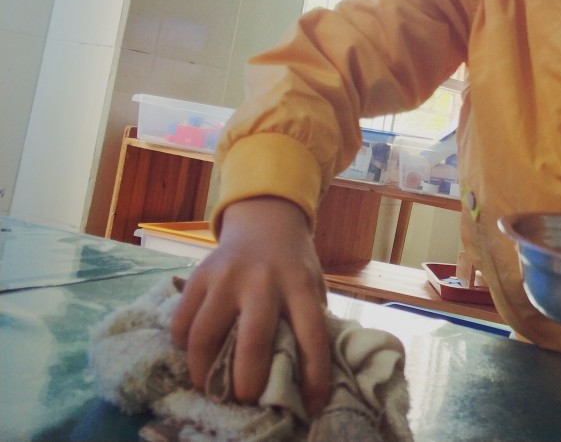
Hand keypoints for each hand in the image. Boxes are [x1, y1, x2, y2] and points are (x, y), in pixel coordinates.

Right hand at [170, 198, 330, 413]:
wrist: (265, 219)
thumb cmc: (293, 263)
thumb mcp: (313, 283)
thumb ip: (311, 318)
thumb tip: (304, 374)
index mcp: (299, 284)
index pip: (312, 334)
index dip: (313, 374)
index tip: (311, 405)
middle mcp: (263, 280)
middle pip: (253, 340)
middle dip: (248, 381)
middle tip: (246, 399)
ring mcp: (226, 277)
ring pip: (205, 335)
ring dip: (205, 372)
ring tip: (210, 387)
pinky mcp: (199, 276)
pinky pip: (182, 322)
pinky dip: (184, 348)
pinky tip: (195, 357)